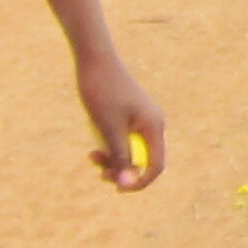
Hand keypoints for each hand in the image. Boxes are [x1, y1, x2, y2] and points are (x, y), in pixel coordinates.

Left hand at [78, 54, 164, 191]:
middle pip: (144, 159)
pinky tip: (95, 140)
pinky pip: (124, 138)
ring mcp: (142, 118)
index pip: (156, 166)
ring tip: (92, 154)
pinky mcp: (130, 113)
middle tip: (99, 172)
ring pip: (131, 150)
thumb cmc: (102, 92)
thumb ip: (121, 157)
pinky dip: (110, 144)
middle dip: (122, 170)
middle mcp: (153, 124)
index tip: (118, 188)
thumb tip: (128, 183)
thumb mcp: (109, 129)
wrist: (94, 59)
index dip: (139, 181)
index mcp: (154, 127)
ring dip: (113, 158)